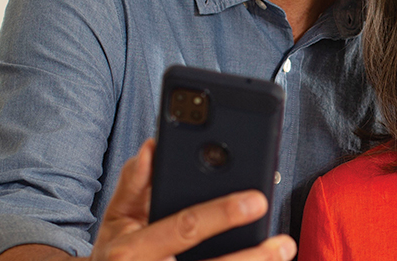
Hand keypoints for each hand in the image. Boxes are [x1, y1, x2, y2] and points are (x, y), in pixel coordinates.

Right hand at [0, 140, 295, 260]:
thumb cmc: (113, 253)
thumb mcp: (115, 219)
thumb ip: (134, 183)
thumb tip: (152, 146)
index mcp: (133, 249)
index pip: (185, 227)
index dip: (222, 213)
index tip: (257, 200)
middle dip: (251, 255)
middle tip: (283, 242)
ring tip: (282, 252)